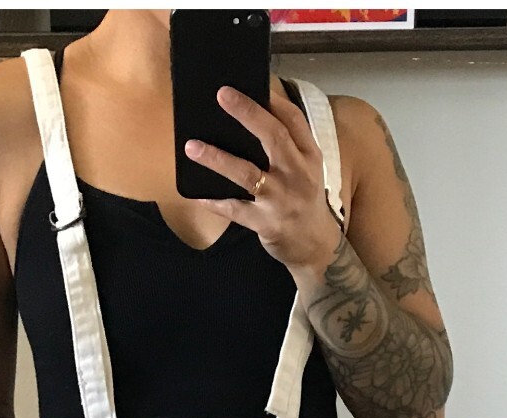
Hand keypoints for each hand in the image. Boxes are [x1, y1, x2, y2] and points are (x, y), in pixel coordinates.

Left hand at [183, 83, 342, 274]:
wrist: (315, 245)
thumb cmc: (304, 201)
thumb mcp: (307, 170)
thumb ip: (288, 147)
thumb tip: (254, 119)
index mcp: (309, 155)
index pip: (293, 120)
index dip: (274, 100)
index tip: (253, 83)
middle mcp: (297, 173)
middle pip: (272, 136)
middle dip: (246, 113)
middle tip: (222, 95)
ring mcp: (280, 198)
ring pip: (246, 172)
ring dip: (217, 158)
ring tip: (192, 146)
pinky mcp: (265, 222)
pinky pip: (234, 209)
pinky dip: (214, 201)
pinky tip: (196, 193)